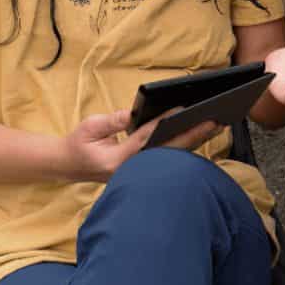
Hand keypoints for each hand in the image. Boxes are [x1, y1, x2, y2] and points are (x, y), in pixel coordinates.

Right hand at [61, 110, 221, 181]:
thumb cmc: (78, 144)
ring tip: (215, 125)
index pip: (145, 139)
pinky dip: (184, 146)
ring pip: (171, 157)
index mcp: (115, 161)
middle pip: (167, 152)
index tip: (181, 110)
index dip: (163, 124)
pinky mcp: (143, 171)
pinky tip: (201, 134)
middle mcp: (131, 171)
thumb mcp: (90, 126)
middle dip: (192, 135)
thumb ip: (113, 121)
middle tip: (214, 121)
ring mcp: (139, 173)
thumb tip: (135, 113)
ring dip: (194, 141)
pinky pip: (167, 158)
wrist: (69, 166)